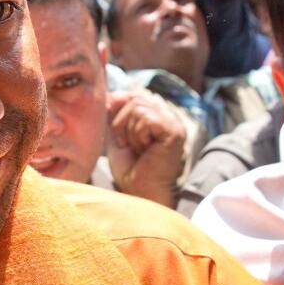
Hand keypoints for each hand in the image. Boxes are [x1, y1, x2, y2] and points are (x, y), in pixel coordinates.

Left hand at [106, 91, 185, 207]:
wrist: (138, 191)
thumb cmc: (129, 169)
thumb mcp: (116, 135)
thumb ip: (113, 113)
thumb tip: (108, 93)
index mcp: (155, 116)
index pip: (130, 97)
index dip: (117, 115)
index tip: (121, 139)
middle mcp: (167, 116)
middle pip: (132, 99)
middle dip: (122, 124)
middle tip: (130, 146)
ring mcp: (173, 123)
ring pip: (137, 108)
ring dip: (129, 132)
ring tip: (138, 149)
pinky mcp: (174, 131)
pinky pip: (146, 119)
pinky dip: (138, 136)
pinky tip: (146, 150)